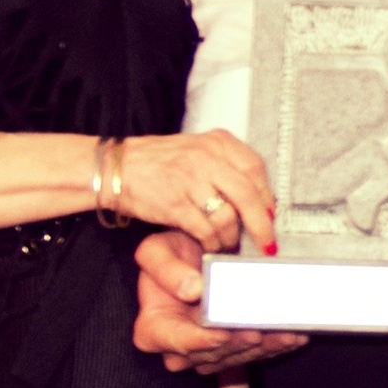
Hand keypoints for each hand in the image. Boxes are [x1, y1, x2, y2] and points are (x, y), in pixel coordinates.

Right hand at [112, 128, 275, 254]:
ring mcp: (189, 180)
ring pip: (227, 217)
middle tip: (266, 243)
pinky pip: (205, 230)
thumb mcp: (197, 149)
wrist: (115, 168)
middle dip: (261, 225)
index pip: (255, 169)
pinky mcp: (174, 204)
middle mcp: (205, 158)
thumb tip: (259, 197)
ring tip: (230, 244)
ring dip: (232, 237)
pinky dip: (213, 242)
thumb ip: (226, 165)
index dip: (267, 196)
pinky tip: (211, 245)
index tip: (271, 214)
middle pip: (248, 196)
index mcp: (216, 142)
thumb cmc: (158, 161)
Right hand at [133, 230, 303, 371]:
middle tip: (258, 333)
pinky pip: (253, 353)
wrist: (194, 256)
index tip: (219, 335)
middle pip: (211, 355)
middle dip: (237, 345)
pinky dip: (275, 346)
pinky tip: (294, 337)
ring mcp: (208, 352)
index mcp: (155, 329)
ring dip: (263, 348)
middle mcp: (180, 348)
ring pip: (236, 357)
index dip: (198, 342)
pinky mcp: (232, 350)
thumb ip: (166, 269)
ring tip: (285, 335)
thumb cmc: (172, 255)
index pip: (176, 341)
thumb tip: (192, 289)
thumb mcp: (156, 251)